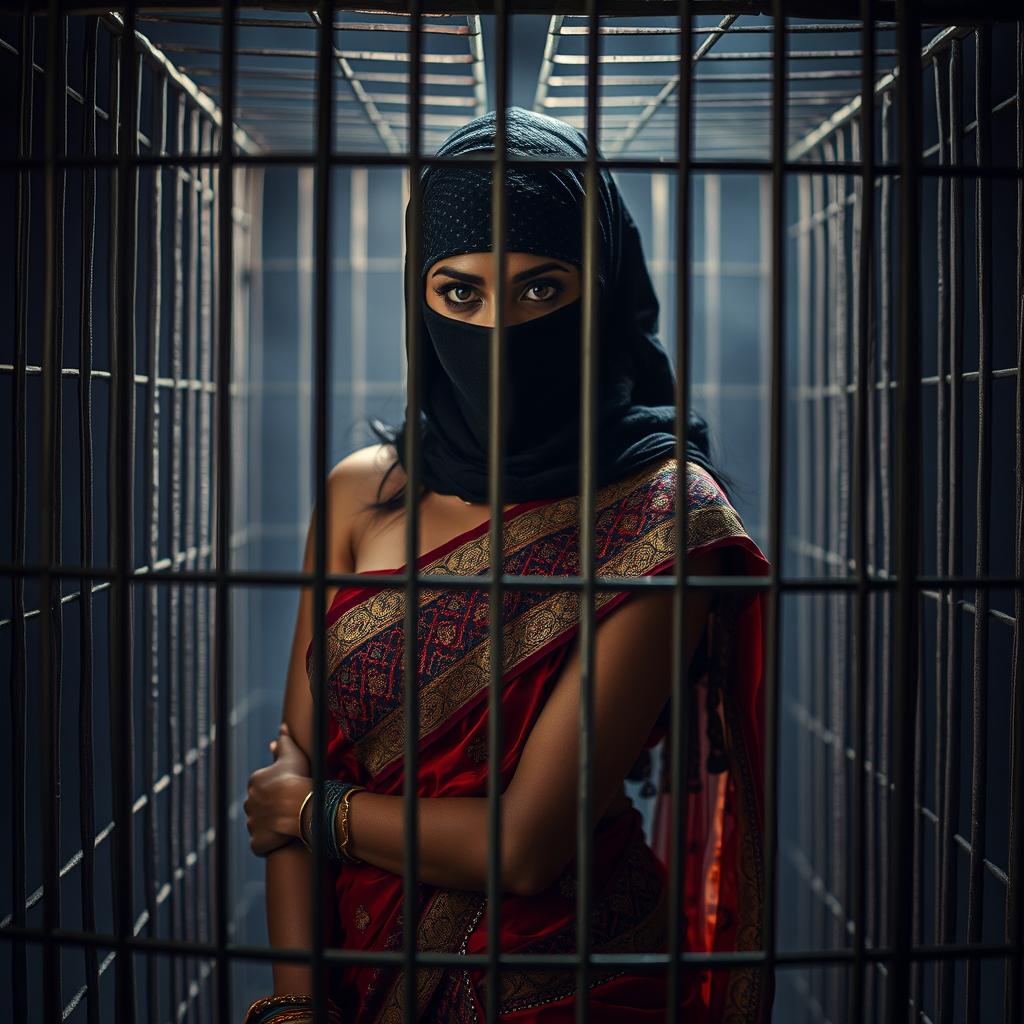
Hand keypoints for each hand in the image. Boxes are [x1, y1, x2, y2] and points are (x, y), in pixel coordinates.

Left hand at [245, 723, 311, 856]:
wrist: (300, 804)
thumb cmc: (297, 777)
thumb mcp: (292, 755)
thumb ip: (284, 741)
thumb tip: (282, 727)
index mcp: (254, 782)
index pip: (262, 787)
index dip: (276, 790)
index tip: (289, 790)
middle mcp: (248, 802)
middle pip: (258, 805)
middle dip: (270, 807)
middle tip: (289, 807)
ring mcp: (252, 824)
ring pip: (258, 824)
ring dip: (268, 825)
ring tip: (286, 823)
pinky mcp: (257, 842)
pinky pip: (260, 844)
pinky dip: (266, 843)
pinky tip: (279, 839)